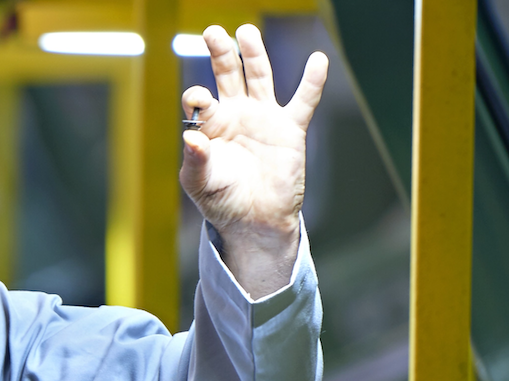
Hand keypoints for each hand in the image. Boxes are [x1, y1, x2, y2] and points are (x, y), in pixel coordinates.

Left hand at [180, 24, 326, 249]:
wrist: (254, 221)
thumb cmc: (222, 201)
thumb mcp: (199, 184)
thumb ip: (194, 160)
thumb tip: (190, 137)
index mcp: (211, 125)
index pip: (200, 99)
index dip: (197, 96)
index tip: (199, 100)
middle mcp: (236, 115)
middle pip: (227, 74)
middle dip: (221, 53)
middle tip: (212, 32)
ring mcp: (264, 118)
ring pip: (260, 77)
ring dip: (254, 54)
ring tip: (245, 32)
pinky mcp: (289, 130)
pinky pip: (303, 101)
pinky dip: (312, 81)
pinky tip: (318, 59)